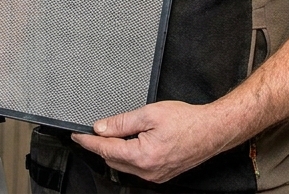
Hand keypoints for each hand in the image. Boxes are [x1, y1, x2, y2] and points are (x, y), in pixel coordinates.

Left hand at [70, 100, 241, 183]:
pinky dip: (129, 156)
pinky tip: (132, 142)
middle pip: (113, 159)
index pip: (105, 150)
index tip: (76, 135)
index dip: (88, 141)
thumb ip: (122, 122)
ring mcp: (156, 176)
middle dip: (102, 145)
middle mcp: (148, 171)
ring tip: (117, 133)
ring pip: (124, 165)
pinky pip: (137, 168)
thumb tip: (100, 128)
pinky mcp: (162, 175)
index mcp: (142, 156)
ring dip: (116, 151)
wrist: (212, 130)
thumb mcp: (149, 114)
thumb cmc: (187, 120)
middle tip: (96, 129)